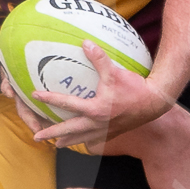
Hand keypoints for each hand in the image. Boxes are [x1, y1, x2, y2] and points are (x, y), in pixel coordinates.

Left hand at [33, 41, 172, 149]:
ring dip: (68, 141)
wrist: (155, 103)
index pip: (67, 104)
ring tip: (56, 145)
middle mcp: (97, 123)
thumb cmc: (135, 87)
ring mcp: (105, 130)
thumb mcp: (115, 72)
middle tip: (36, 136)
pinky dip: (86, 141)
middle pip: (69, 130)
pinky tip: (82, 142)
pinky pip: (96, 140)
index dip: (49, 99)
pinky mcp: (114, 133)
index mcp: (94, 109)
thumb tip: (85, 42)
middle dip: (52, 133)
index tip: (34, 96)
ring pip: (82, 138)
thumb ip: (99, 58)